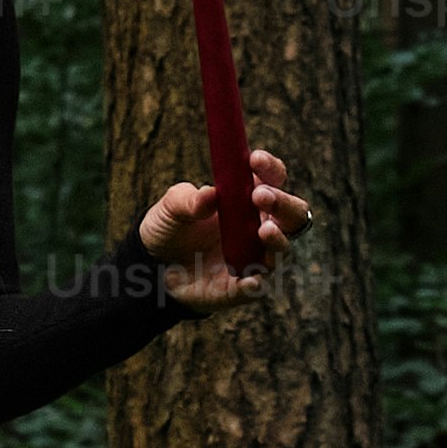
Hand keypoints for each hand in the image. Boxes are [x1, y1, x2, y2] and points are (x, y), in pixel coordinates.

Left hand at [139, 148, 305, 309]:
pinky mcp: (244, 287)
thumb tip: (209, 195)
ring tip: (263, 230)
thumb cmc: (170, 228)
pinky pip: (258, 287)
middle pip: (293, 214)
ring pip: (283, 249)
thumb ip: (187, 199)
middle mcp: (260, 227)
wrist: (153, 267)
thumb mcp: (170, 208)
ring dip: (277, 239)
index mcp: (248, 199)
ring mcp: (256, 257)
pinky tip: (249, 279)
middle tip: (260, 197)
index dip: (270, 168)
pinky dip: (256, 283)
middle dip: (283, 202)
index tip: (254, 160)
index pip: (273, 179)